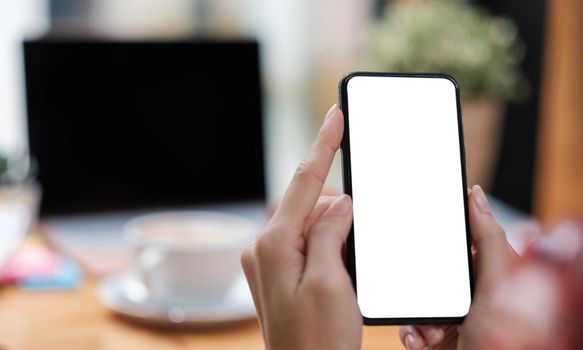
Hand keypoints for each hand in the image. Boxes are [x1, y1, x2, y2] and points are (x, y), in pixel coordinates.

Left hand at [241, 105, 361, 349]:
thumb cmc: (320, 340)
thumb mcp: (334, 283)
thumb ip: (330, 232)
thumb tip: (338, 202)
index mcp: (274, 244)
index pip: (304, 181)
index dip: (324, 145)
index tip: (335, 115)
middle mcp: (263, 246)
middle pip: (310, 204)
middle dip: (339, 213)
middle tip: (354, 252)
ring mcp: (266, 259)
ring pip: (309, 223)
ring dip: (334, 235)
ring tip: (344, 275)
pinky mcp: (275, 269)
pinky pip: (304, 241)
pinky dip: (326, 246)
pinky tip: (336, 273)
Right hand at [400, 185, 520, 349]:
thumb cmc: (507, 336)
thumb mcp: (498, 279)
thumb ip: (487, 236)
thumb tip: (475, 194)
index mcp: (481, 272)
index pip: (451, 245)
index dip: (432, 238)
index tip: (413, 229)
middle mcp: (462, 292)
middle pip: (424, 273)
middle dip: (416, 285)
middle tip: (423, 294)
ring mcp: (446, 314)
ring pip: (412, 300)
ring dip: (415, 315)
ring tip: (430, 328)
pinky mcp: (432, 335)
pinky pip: (409, 325)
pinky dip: (409, 333)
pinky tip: (418, 339)